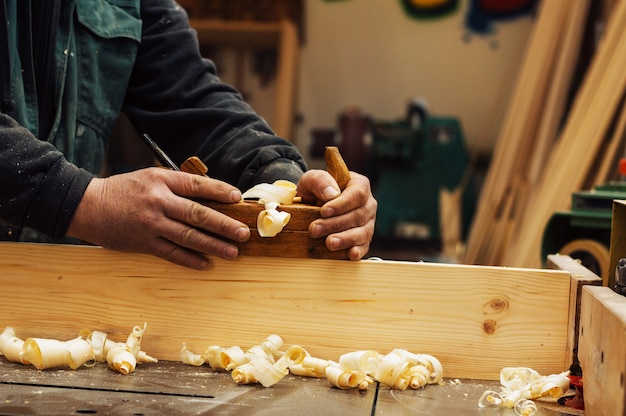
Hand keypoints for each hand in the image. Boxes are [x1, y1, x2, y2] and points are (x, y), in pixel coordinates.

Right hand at [67, 167, 249, 268]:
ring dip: (213, 245)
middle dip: (224, 224)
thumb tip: (210, 195)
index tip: (237, 197)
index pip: (196, 184)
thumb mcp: (150, 177)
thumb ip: (177, 185)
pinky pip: (171, 253)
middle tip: (243, 233)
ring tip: (232, 252)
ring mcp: (151, 224)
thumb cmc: (125, 190)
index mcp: (162, 180)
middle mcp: (158, 201)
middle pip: (197, 214)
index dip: (219, 190)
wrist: (89, 206)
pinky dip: (190, 259)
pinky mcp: (143, 243)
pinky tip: (206, 263)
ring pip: (188, 236)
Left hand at [297, 170, 376, 259]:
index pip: (357, 194)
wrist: (312, 204)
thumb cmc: (315, 189)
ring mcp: (368, 222)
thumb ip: (319, 181)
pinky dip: (358, 250)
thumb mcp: (311, 179)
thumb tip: (331, 194)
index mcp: (359, 185)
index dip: (342, 204)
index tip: (324, 211)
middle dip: (336, 224)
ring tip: (329, 243)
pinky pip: (365, 245)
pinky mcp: (364, 238)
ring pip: (363, 232)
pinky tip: (350, 254)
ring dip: (345, 239)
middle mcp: (367, 204)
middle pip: (358, 215)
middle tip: (315, 229)